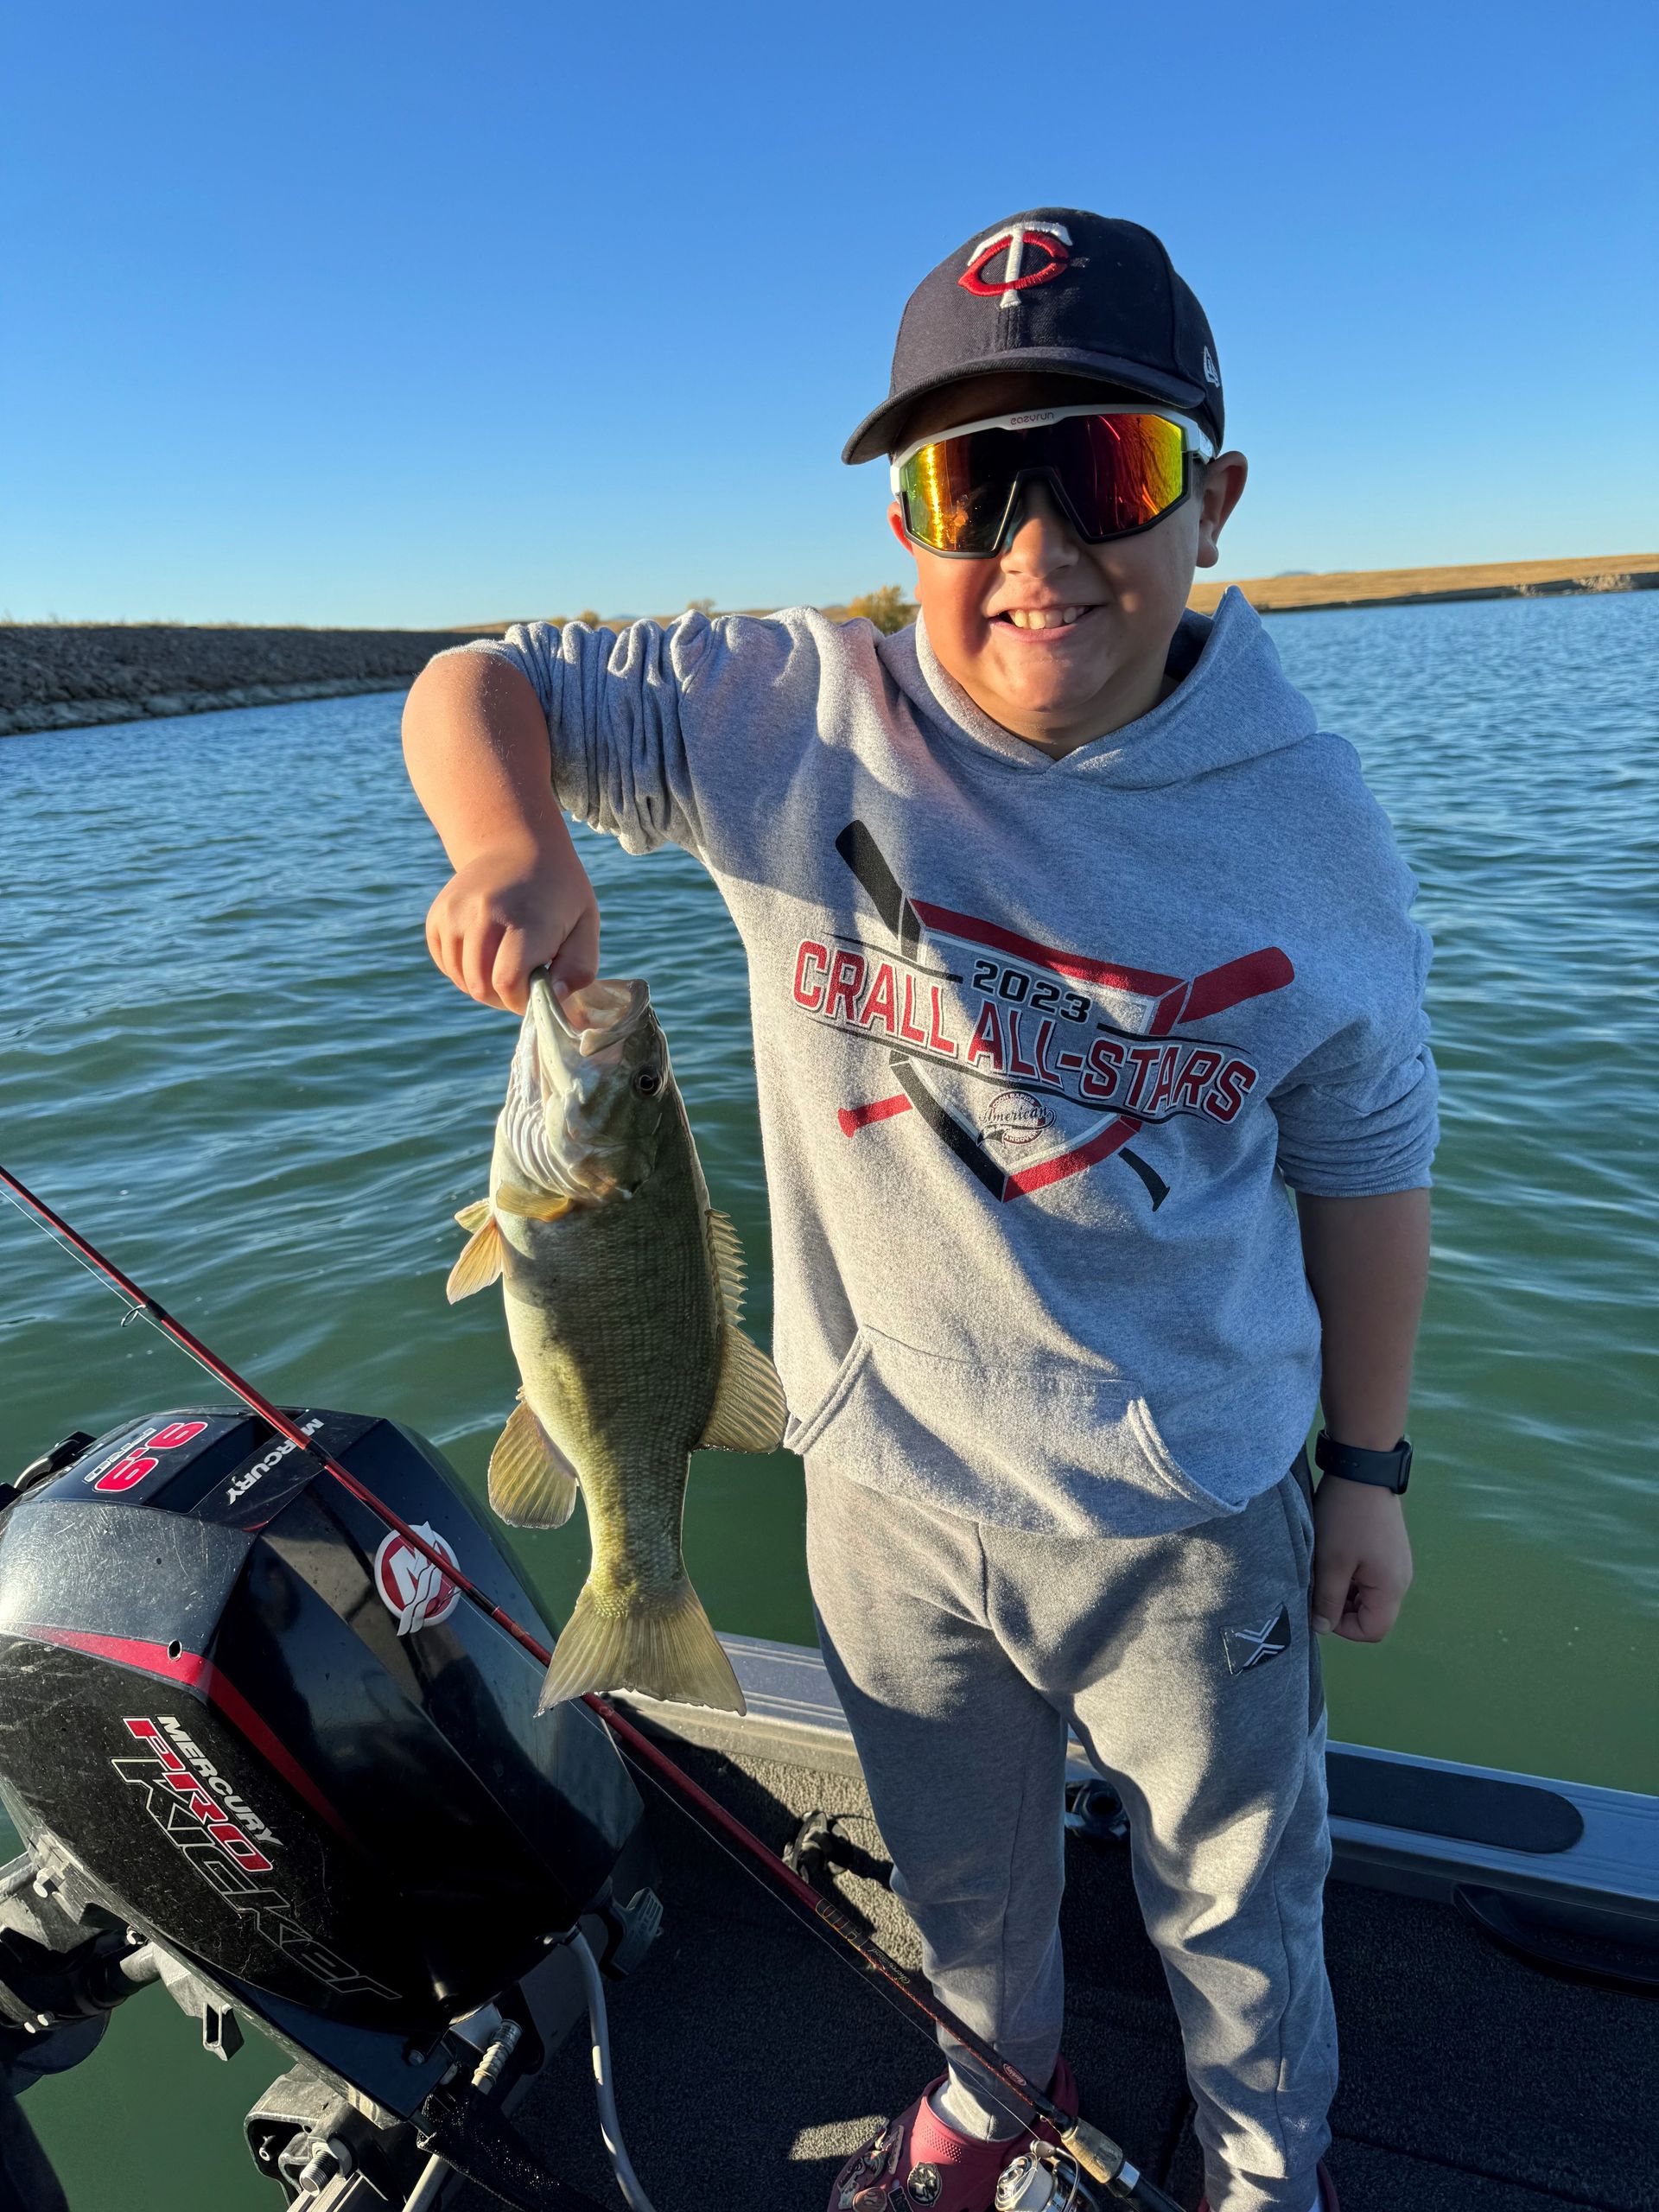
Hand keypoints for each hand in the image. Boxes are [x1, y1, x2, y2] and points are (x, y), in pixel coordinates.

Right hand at [425, 841, 599, 1013]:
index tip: (537, 992)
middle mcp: (483, 913)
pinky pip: (445, 964)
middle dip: (503, 999)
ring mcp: (455, 912)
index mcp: (524, 918)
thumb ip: (578, 968)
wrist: (518, 846)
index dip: (521, 1000)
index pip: (506, 981)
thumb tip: (556, 1000)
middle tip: (523, 985)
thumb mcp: (586, 924)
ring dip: (484, 987)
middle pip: (479, 985)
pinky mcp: (438, 915)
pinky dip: (464, 971)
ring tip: (506, 969)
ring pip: (460, 979)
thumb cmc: (559, 893)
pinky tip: (487, 956)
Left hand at [1310, 1479, 1412, 1642]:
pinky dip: (1351, 1573)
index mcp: (1391, 1588)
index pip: (1372, 1631)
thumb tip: (1322, 1628)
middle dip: (1342, 1607)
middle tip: (1318, 1585)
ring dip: (1344, 1589)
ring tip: (1323, 1567)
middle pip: (1372, 1613)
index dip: (1343, 1627)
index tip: (1321, 1605)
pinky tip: (1334, 1554)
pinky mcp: (1389, 1548)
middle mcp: (1401, 1579)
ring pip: (1369, 1594)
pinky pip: (1370, 1575)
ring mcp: (1397, 1563)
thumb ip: (1328, 1600)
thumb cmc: (1345, 1518)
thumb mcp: (1330, 1562)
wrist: (1362, 1469)